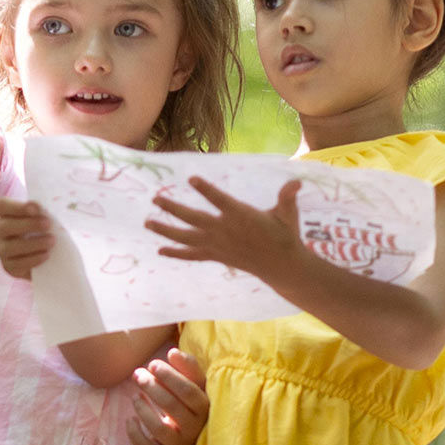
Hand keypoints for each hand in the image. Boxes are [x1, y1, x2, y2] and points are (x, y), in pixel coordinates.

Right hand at [0, 198, 53, 278]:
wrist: (49, 255)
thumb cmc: (45, 229)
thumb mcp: (45, 218)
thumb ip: (44, 214)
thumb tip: (49, 213)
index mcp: (6, 214)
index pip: (1, 206)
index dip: (17, 207)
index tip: (37, 208)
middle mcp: (0, 231)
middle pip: (4, 226)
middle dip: (27, 225)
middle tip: (47, 224)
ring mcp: (2, 249)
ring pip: (9, 247)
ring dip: (32, 244)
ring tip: (51, 241)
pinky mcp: (8, 266)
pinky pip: (16, 264)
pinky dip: (33, 259)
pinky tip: (46, 255)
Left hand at [126, 347, 208, 444]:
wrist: (192, 435)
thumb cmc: (190, 401)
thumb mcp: (195, 383)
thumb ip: (187, 366)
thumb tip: (172, 352)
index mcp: (204, 407)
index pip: (189, 391)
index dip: (170, 377)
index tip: (152, 364)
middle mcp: (195, 427)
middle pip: (172, 407)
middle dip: (152, 388)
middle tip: (137, 374)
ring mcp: (179, 443)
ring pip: (160, 429)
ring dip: (143, 410)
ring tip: (135, 396)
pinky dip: (135, 436)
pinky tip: (130, 419)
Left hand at [148, 177, 308, 281]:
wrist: (281, 265)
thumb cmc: (284, 235)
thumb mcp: (287, 213)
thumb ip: (287, 196)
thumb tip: (297, 181)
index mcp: (241, 215)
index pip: (219, 200)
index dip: (205, 190)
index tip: (191, 179)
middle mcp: (224, 230)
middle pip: (193, 218)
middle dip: (173, 208)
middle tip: (156, 198)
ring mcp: (217, 245)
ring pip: (186, 237)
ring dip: (166, 229)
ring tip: (147, 222)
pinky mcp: (216, 256)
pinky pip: (191, 255)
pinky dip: (175, 253)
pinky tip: (160, 250)